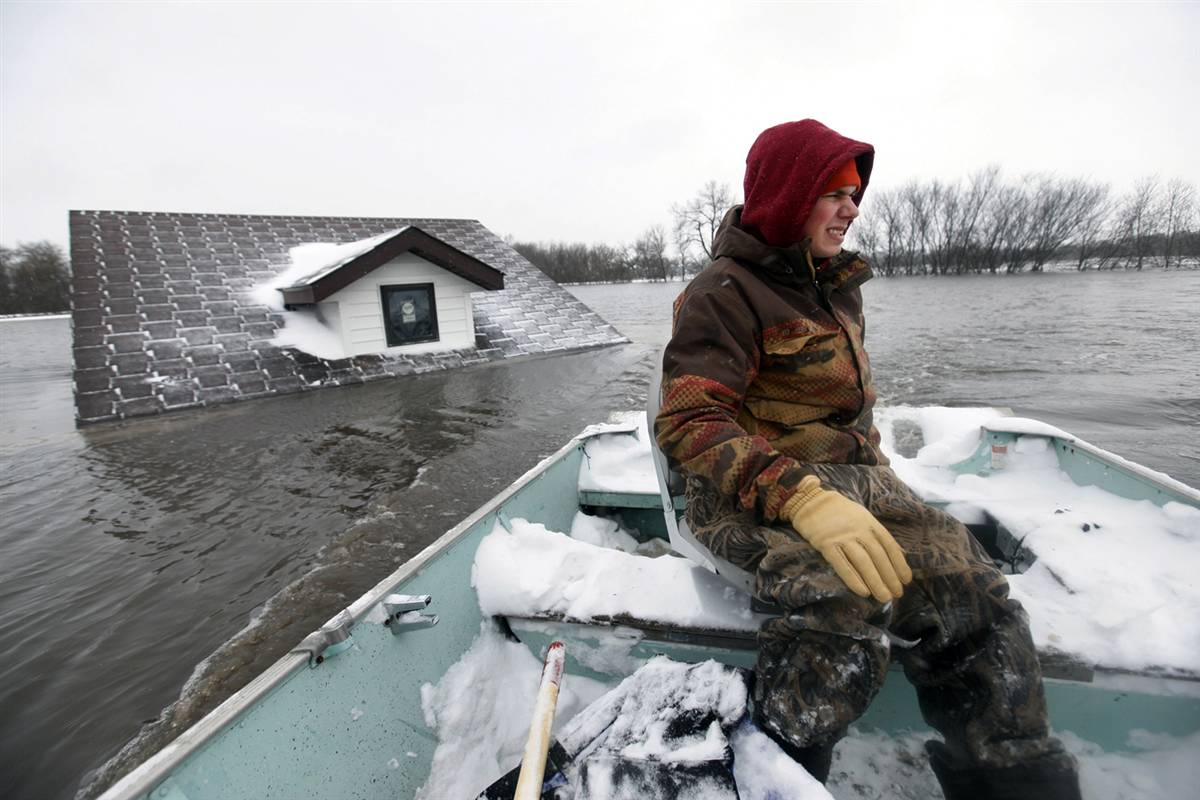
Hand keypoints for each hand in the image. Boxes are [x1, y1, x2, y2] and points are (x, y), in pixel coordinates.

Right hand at [781, 477, 912, 602]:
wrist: (811, 501)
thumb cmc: (840, 512)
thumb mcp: (863, 517)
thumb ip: (878, 534)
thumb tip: (898, 553)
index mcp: (870, 523)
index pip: (889, 546)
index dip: (899, 564)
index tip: (906, 581)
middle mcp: (859, 530)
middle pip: (878, 556)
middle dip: (889, 577)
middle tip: (896, 594)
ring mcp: (842, 537)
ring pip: (863, 562)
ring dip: (875, 581)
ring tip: (884, 597)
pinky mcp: (826, 545)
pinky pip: (841, 564)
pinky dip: (853, 579)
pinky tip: (863, 592)